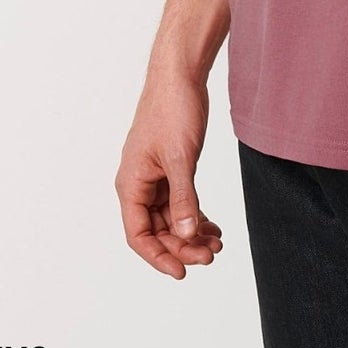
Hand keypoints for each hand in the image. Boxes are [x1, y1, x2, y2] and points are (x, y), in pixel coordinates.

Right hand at [115, 69, 224, 278]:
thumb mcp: (181, 158)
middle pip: (157, 230)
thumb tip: (185, 235)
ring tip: (217, 243)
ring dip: (191, 233)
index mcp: (131, 184)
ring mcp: (155, 177)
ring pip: (171, 218)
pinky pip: (180, 202)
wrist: (180, 75)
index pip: (138, 235)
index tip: (182, 272)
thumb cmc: (172, 110)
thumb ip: (183, 198)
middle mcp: (139, 184)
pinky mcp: (170, 168)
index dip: (158, 256)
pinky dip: (195, 215)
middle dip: (182, 246)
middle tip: (211, 255)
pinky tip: (213, 226)